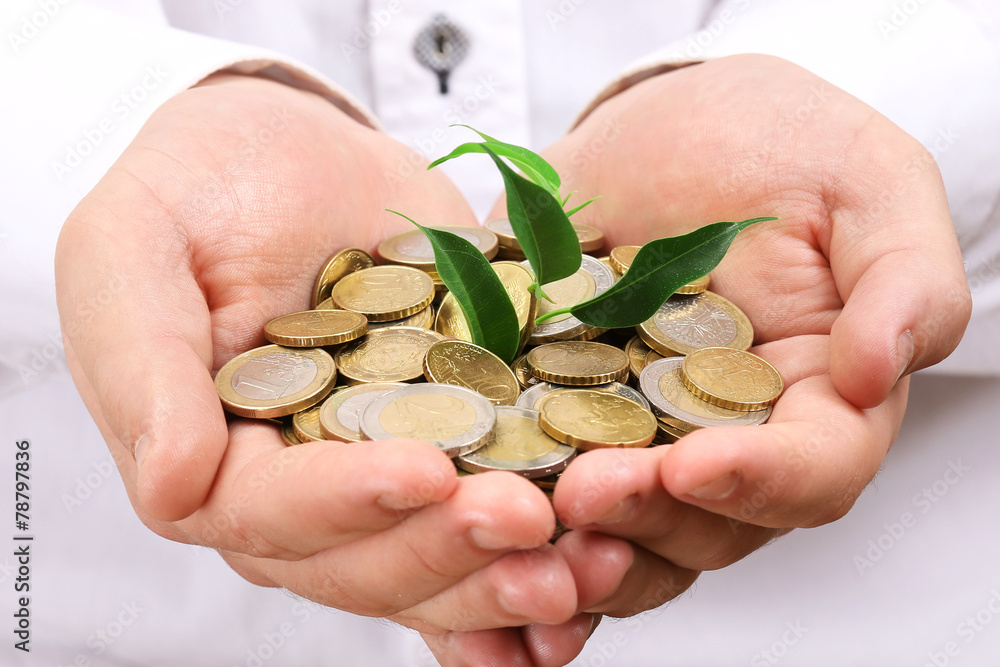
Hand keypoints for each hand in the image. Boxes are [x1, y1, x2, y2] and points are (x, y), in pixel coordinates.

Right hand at [55, 74, 579, 636]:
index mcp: (216, 464)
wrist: (289, 154)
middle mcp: (304, 494)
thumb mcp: (131, 249)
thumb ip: (141, 365)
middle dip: (452, 553)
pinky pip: (490, 527)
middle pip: (370, 563)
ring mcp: (383, 479)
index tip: (427, 470)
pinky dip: (537, 563)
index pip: (273, 515)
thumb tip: (170, 486)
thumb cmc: (196, 194)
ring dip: (511, 580)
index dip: (349, 503)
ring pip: (440, 565)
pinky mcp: (455, 447)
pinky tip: (595, 583)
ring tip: (590, 566)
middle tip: (534, 526)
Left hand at [432, 54, 970, 664]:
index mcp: (816, 400)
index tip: (693, 464)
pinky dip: (508, 512)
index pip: (810, 473)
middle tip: (586, 492)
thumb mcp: (866, 185)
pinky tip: (470, 514)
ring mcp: (639, 436)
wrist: (670, 122)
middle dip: (645, 518)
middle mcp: (729, 439)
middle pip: (705, 524)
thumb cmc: (782, 146)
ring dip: (577, 543)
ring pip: (622, 529)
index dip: (758, 482)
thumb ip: (903, 280)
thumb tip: (879, 372)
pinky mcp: (558, 413)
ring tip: (522, 526)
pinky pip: (539, 482)